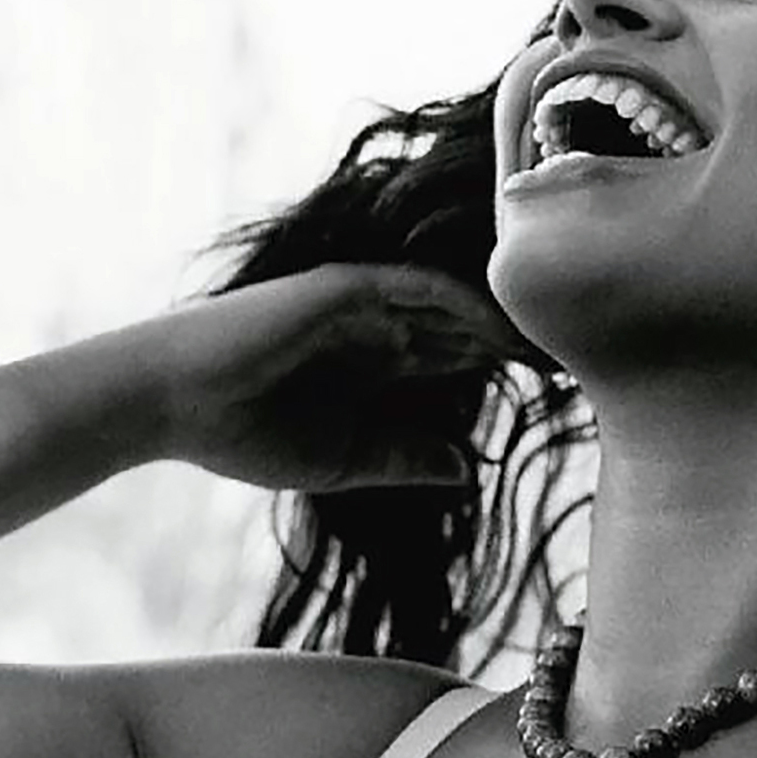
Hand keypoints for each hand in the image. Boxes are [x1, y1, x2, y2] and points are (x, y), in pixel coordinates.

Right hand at [144, 264, 534, 492]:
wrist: (173, 407)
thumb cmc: (246, 434)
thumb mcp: (346, 459)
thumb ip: (407, 457)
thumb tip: (469, 468)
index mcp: (377, 363)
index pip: (458, 357)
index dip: (508, 369)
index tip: (562, 389)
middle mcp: (377, 326)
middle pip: (466, 325)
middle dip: (521, 341)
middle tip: (582, 355)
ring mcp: (361, 304)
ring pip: (451, 302)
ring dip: (503, 319)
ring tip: (556, 342)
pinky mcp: (342, 290)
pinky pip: (417, 289)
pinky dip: (461, 304)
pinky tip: (502, 329)